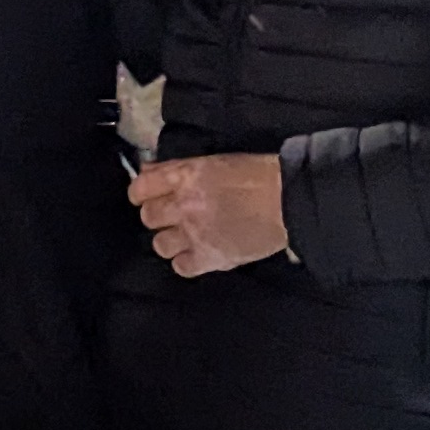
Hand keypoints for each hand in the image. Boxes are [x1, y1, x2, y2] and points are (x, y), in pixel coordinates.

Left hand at [130, 152, 288, 277]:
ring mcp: (195, 234)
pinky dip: (187, 262)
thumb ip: (177, 168)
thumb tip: (147, 172)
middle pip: (148, 218)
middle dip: (159, 217)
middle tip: (175, 217)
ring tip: (188, 237)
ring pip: (160, 245)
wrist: (289, 200)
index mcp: (185, 177)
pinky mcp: (211, 258)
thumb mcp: (213, 162)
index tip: (147, 197)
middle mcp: (184, 205)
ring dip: (171, 241)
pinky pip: (181, 267)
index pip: (140, 188)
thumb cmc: (257, 176)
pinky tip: (199, 253)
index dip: (141, 194)